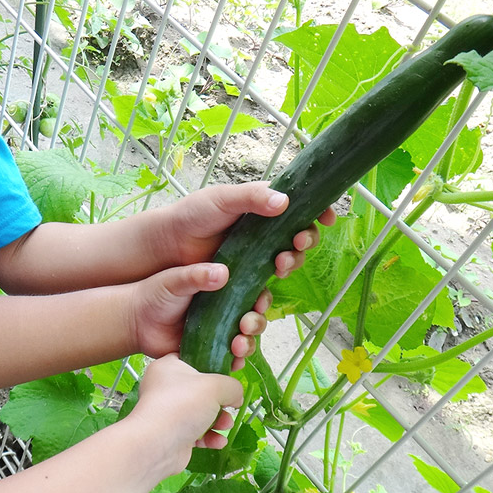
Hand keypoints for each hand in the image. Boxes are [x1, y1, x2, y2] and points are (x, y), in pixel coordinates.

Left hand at [128, 262, 264, 369]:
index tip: (259, 302)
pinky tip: (233, 361)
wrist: (136, 321)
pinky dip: (235, 362)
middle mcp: (226, 312)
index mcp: (224, 289)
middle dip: (256, 323)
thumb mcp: (176, 280)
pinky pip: (230, 360)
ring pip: (246, 340)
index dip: (262, 298)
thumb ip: (196, 276)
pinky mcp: (210, 353)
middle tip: (246, 325)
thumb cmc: (156, 294)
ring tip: (237, 345)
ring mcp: (220, 334)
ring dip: (248, 344)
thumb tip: (223, 272)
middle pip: (254, 318)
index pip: (253, 292)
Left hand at [128, 355, 243, 475]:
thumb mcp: (215, 386)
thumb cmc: (181, 405)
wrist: (156, 445)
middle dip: (220, 401)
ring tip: (225, 426)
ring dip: (218, 421)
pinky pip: (196, 432)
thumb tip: (236, 396)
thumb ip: (232, 386)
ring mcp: (167, 412)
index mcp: (168, 366)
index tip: (228, 378)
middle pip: (201, 390)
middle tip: (230, 406)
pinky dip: (208, 437)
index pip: (194, 360)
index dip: (214, 368)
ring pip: (201, 412)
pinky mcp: (172, 434)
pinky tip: (217, 441)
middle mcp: (165, 388)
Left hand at [158, 181, 336, 278]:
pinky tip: (266, 289)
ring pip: (287, 264)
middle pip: (299, 239)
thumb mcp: (221, 199)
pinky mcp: (244, 283)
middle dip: (305, 242)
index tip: (328, 218)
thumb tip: (285, 201)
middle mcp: (264, 234)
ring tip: (278, 265)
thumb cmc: (191, 216)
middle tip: (296, 243)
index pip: (300, 208)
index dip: (318, 212)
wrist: (164, 248)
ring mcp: (255, 260)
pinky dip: (270, 294)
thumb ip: (251, 197)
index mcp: (263, 209)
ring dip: (292, 264)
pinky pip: (266, 291)